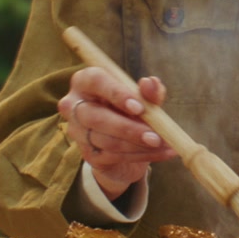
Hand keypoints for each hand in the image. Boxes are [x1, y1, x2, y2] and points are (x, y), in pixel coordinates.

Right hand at [58, 67, 175, 200]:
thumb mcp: (142, 97)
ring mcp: (77, 132)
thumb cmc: (130, 108)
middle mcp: (74, 105)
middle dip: (129, 129)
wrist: (122, 138)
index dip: (117, 94)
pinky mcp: (88, 154)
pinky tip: (161, 153)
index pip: (96, 81)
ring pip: (107, 141)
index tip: (139, 108)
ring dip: (139, 145)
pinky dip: (141, 155)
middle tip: (156, 137)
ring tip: (164, 145)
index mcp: (85, 80)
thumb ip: (148, 91)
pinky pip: (114, 156)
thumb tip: (151, 83)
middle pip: (97, 118)